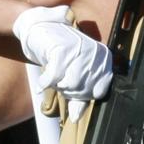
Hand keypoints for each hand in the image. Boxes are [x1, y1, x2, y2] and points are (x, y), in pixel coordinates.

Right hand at [12, 5, 112, 121]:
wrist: (39, 27)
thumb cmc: (58, 52)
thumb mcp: (71, 73)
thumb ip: (77, 95)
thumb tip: (76, 116)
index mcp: (103, 59)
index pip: (99, 90)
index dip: (83, 96)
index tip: (71, 90)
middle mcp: (95, 53)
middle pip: (83, 89)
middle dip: (68, 91)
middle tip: (58, 81)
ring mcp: (80, 50)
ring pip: (71, 84)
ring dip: (58, 86)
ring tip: (53, 77)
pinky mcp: (62, 50)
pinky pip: (55, 77)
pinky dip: (46, 82)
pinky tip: (43, 81)